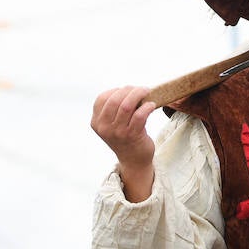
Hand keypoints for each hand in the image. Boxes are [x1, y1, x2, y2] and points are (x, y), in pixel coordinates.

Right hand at [90, 86, 156, 200]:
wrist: (133, 160)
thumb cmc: (125, 137)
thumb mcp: (112, 124)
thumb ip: (114, 108)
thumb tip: (130, 89)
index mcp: (97, 122)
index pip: (102, 98)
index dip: (116, 90)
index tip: (128, 90)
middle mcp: (104, 128)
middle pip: (115, 99)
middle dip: (130, 90)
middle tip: (141, 89)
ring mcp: (117, 132)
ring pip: (127, 105)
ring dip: (139, 94)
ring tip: (147, 92)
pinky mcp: (132, 135)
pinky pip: (140, 115)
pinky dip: (147, 106)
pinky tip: (152, 105)